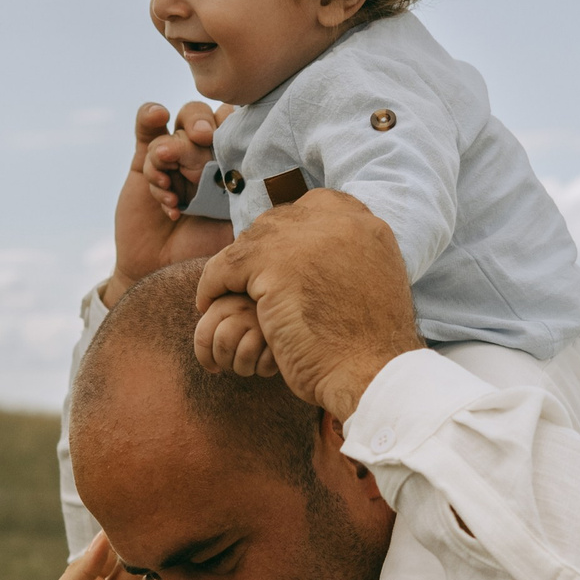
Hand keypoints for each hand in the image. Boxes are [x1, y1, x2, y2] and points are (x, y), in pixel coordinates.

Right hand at [108, 101, 236, 304]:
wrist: (159, 275)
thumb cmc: (202, 257)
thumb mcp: (236, 234)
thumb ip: (252, 208)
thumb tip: (278, 185)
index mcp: (231, 168)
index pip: (236, 129)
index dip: (233, 125)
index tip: (230, 140)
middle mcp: (204, 157)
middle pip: (205, 119)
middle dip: (201, 125)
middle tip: (202, 138)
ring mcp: (174, 157)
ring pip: (177, 124)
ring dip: (171, 145)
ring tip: (166, 180)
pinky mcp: (144, 161)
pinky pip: (148, 127)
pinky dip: (150, 115)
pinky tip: (157, 116)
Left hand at [193, 292, 276, 376]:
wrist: (287, 308)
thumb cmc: (251, 318)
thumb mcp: (229, 315)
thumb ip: (214, 328)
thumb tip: (210, 364)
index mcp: (224, 303)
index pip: (202, 338)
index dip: (205, 359)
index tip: (213, 367)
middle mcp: (242, 307)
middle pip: (222, 348)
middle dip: (226, 363)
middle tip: (235, 362)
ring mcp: (263, 321)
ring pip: (243, 358)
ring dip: (244, 368)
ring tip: (250, 362)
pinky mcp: (283, 336)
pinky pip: (265, 365)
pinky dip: (263, 369)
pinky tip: (266, 359)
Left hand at [194, 191, 423, 419]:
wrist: (371, 374)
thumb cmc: (371, 346)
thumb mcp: (371, 284)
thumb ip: (345, 260)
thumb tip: (312, 255)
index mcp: (366, 225)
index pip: (316, 206)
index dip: (294, 231)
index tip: (282, 258)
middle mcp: (339, 222)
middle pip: (280, 220)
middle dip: (262, 249)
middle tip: (250, 279)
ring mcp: (307, 241)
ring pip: (252, 241)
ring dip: (237, 268)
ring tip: (226, 292)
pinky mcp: (276, 268)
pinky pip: (227, 265)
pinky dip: (212, 284)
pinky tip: (208, 302)